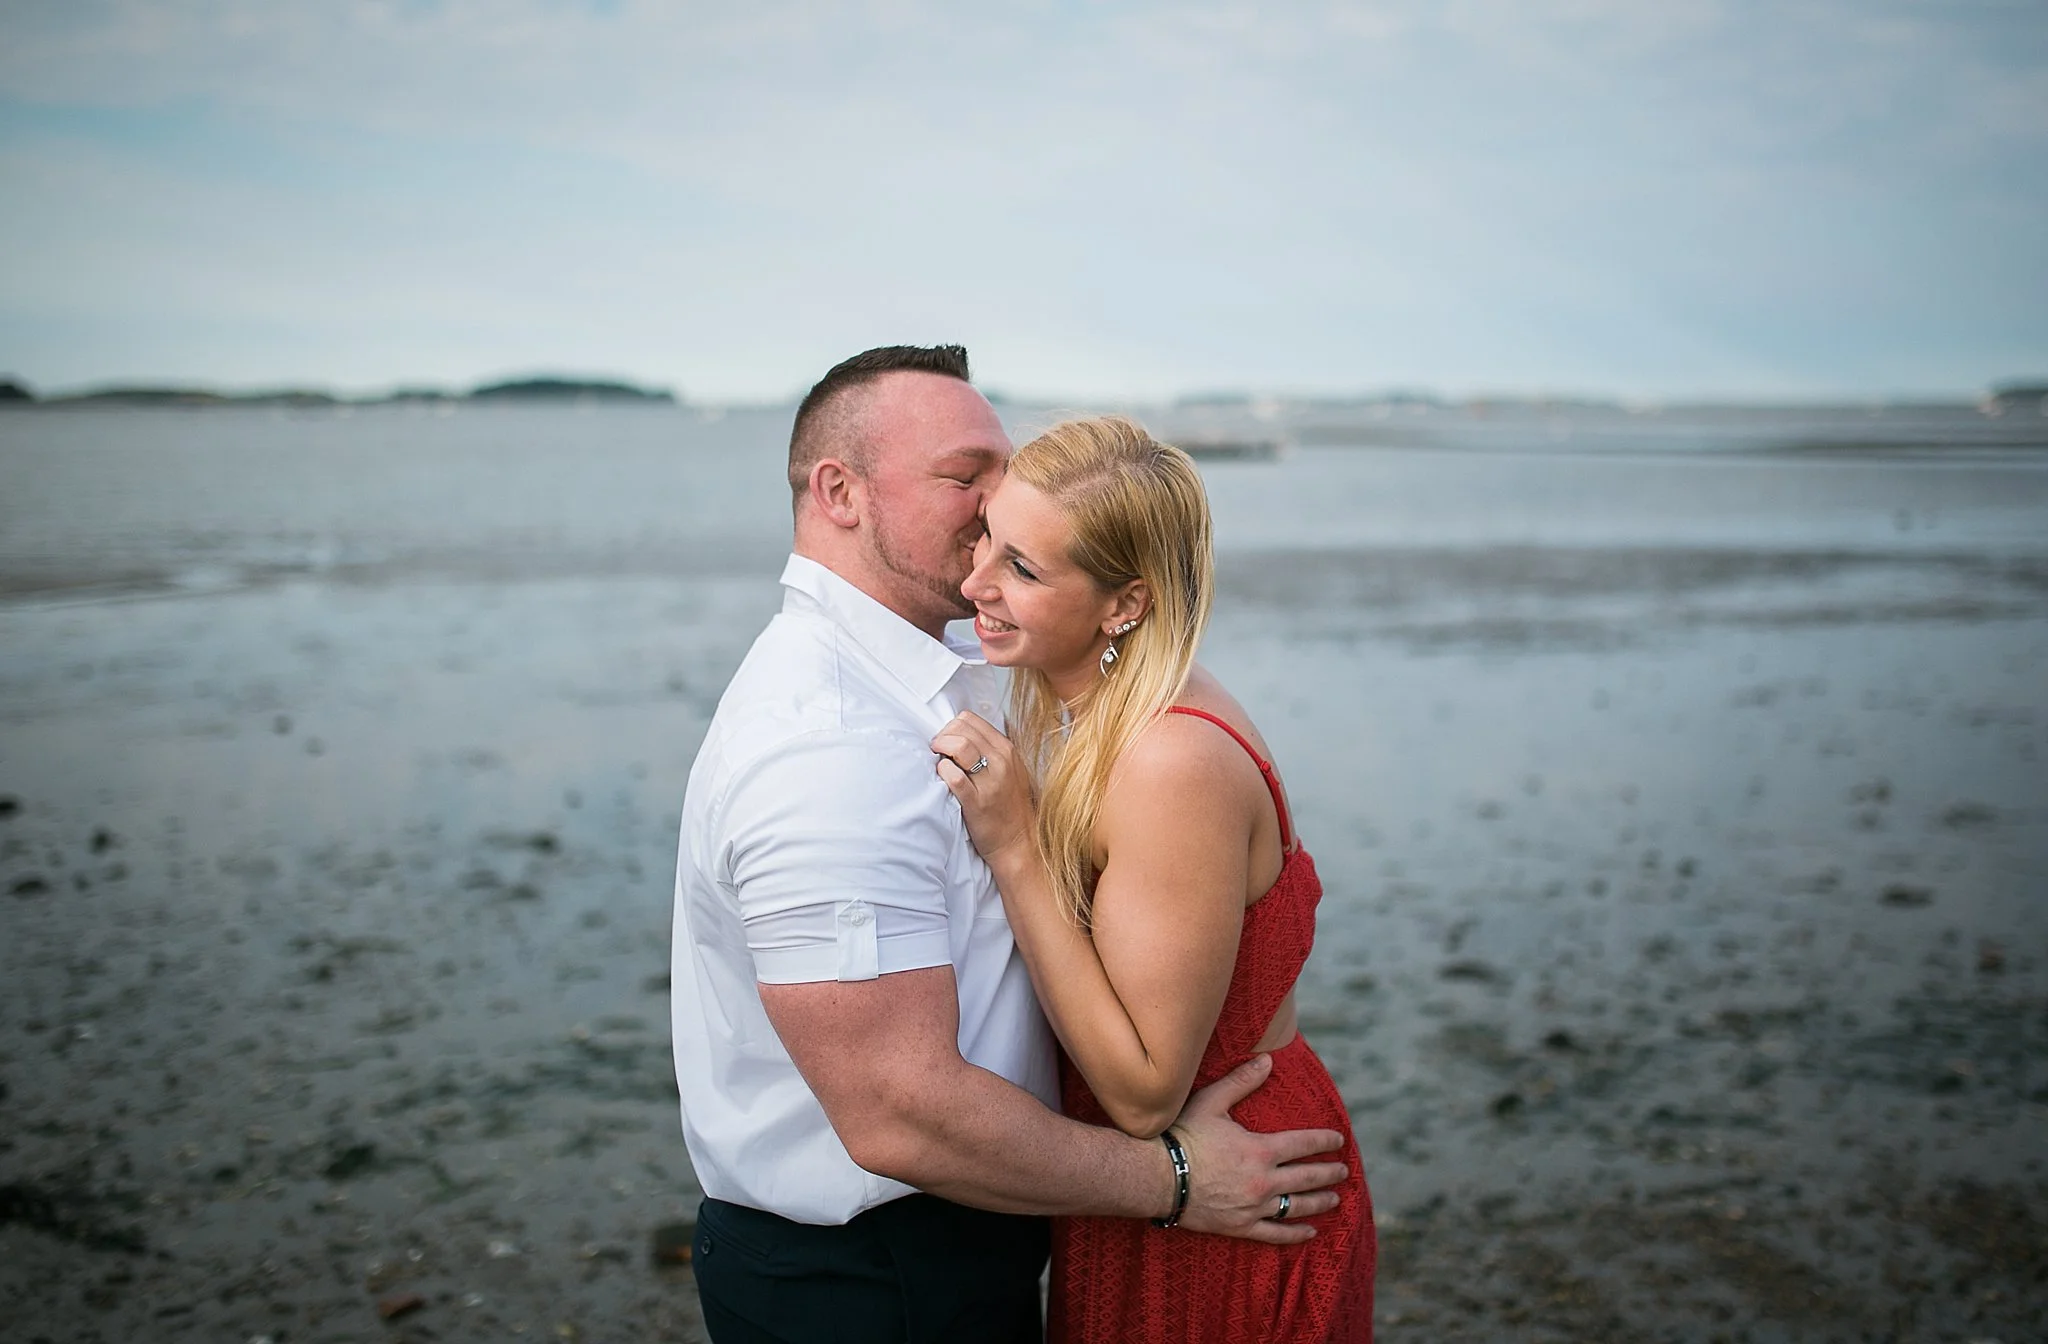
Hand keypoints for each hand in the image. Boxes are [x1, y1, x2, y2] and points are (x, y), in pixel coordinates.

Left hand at [932, 712, 1033, 864]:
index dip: (951, 726)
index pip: (971, 720)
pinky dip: (943, 771)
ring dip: (941, 748)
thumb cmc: (1009, 806)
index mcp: (1007, 750)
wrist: (1018, 842)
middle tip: (937, 748)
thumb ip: (990, 750)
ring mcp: (990, 781)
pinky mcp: (977, 802)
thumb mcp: (1010, 770)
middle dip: (943, 735)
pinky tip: (942, 775)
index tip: (946, 738)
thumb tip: (960, 733)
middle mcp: (1001, 761)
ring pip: (959, 746)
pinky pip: (954, 776)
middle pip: (962, 728)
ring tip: (937, 759)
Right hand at [1169, 1055, 1347, 1244]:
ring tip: (1335, 1199)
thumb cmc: (1183, 1136)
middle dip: (1329, 1173)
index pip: (1303, 1143)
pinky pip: (1275, 1233)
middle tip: (1343, 1171)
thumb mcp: (1212, 1102)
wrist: (1158, 1177)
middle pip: (1307, 1177)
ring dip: (1319, 1202)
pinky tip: (1310, 1231)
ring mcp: (1254, 1207)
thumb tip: (1268, 1061)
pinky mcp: (1241, 1226)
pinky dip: (1295, 1233)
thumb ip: (1241, 1082)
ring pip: (1296, 1206)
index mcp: (1261, 1149)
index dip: (1324, 1141)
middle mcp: (1264, 1180)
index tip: (1339, 1140)